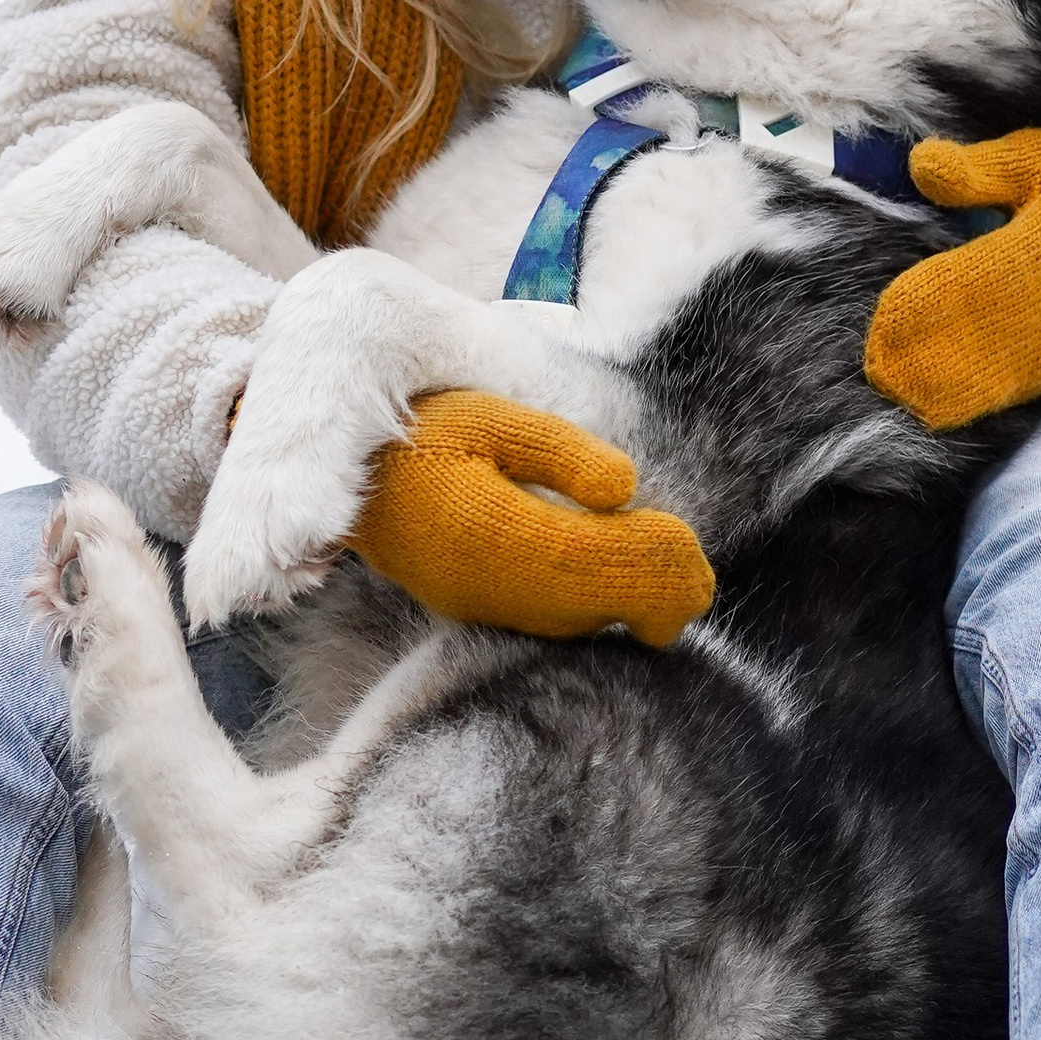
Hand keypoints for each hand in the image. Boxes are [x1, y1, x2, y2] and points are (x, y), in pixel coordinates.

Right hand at [348, 392, 715, 647]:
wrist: (345, 478)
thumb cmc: (422, 433)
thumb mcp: (490, 416)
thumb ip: (559, 451)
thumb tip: (627, 488)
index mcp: (491, 531)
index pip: (598, 563)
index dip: (655, 561)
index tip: (687, 543)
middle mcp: (488, 585)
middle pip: (598, 607)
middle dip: (656, 593)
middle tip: (695, 572)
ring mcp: (481, 607)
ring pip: (580, 623)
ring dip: (630, 601)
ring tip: (671, 572)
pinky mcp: (479, 613)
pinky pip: (554, 621)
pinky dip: (597, 604)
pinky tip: (618, 579)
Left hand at [863, 87, 1040, 429]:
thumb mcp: (1027, 153)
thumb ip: (974, 167)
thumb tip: (919, 166)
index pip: (988, 276)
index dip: (936, 301)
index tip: (886, 317)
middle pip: (998, 333)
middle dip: (936, 355)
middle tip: (881, 370)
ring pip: (1016, 367)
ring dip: (957, 385)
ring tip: (903, 396)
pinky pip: (1035, 377)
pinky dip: (990, 392)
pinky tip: (951, 404)